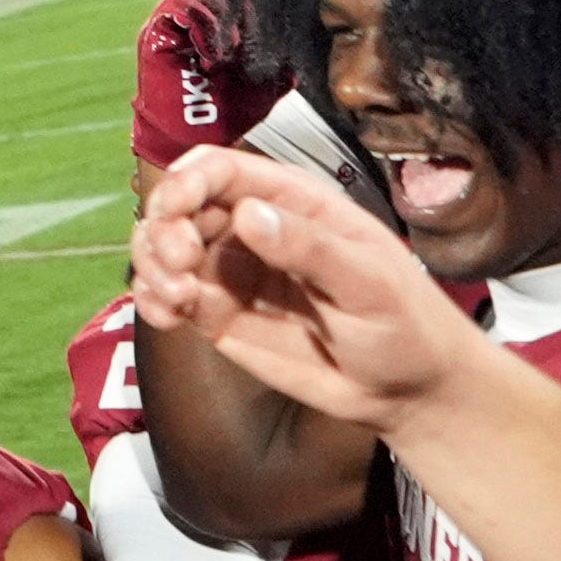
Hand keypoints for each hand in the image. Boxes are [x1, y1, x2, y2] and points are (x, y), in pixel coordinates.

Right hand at [127, 146, 490, 430]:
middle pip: (180, 205)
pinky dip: (151, 300)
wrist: (409, 390)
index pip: (220, 169)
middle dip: (164, 229)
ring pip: (163, 247)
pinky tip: (166, 316)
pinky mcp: (219, 313)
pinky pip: (166, 294)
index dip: (187, 181)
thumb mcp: (369, 282)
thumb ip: (310, 248)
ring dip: (151, 265)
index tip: (176, 213)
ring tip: (176, 298)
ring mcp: (233, 271)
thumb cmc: (405, 325)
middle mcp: (253, 228)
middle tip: (180, 265)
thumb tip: (248, 214)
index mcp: (293, 201)